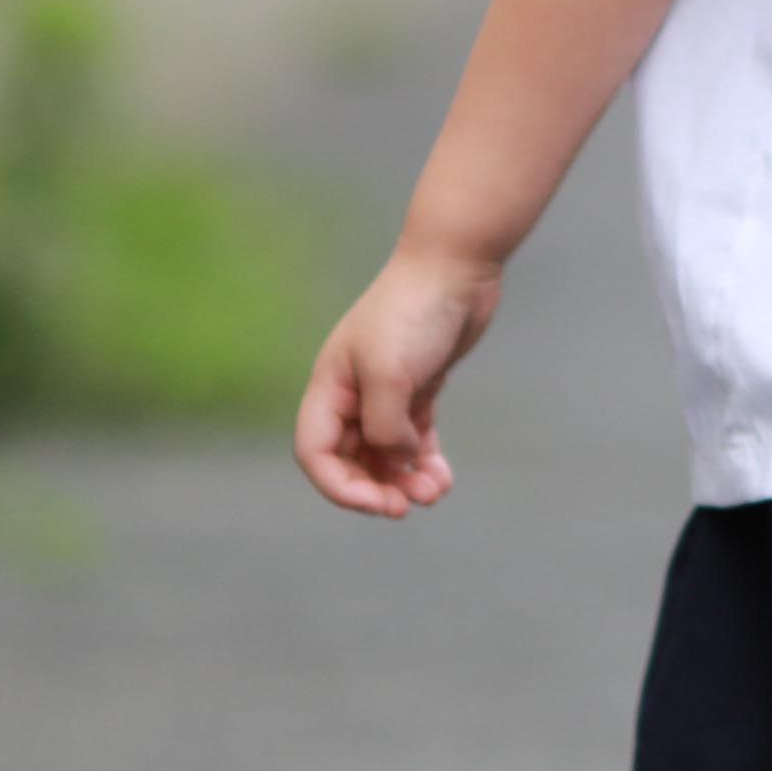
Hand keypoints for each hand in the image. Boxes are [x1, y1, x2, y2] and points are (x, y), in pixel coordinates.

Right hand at [298, 242, 507, 510]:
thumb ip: (384, 427)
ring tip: (434, 491)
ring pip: (385, 453)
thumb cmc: (413, 313)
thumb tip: (396, 458)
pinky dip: (424, 461)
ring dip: (404, 479)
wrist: (456, 266)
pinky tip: (442, 476)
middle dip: (376, 487)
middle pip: (349, 459)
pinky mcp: (419, 388)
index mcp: (330, 388)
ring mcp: (386, 391)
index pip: (315, 452)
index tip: (378, 503)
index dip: (339, 487)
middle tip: (409, 504)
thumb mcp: (390, 375)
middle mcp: (352, 394)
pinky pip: (414, 438)